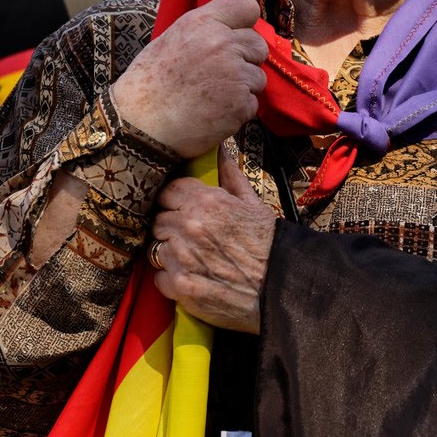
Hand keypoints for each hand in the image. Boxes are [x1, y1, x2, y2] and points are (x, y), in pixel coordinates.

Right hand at [110, 0, 268, 157]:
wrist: (140, 126)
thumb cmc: (149, 85)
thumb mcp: (170, 40)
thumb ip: (204, 31)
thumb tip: (232, 29)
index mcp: (202, 23)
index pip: (246, 7)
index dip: (245, 23)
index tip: (238, 36)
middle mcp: (222, 43)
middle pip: (258, 45)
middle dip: (245, 59)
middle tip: (219, 75)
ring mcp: (235, 73)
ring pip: (258, 77)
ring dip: (242, 88)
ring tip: (211, 97)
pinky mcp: (241, 103)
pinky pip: (252, 103)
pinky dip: (238, 111)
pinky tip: (213, 113)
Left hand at [149, 146, 276, 332]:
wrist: (280, 285)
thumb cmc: (269, 244)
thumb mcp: (253, 204)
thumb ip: (231, 177)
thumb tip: (222, 151)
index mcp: (207, 202)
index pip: (167, 192)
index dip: (174, 202)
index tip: (181, 210)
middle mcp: (190, 226)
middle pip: (158, 221)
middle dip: (170, 228)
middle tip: (188, 239)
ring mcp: (182, 257)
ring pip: (156, 249)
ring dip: (170, 254)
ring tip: (192, 260)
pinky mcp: (180, 285)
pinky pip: (159, 278)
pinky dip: (171, 279)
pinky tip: (190, 278)